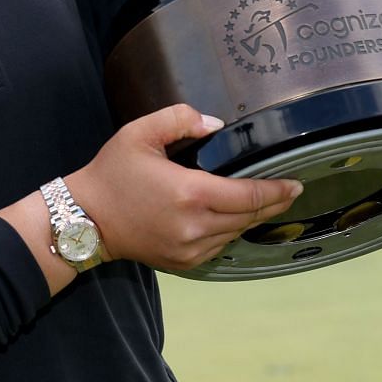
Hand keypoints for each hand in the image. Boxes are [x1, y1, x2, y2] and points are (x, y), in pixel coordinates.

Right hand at [67, 105, 303, 271]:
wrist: (85, 218)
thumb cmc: (112, 173)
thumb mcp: (140, 133)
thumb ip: (180, 118)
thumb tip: (216, 126)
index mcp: (190, 193)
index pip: (250, 196)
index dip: (278, 190)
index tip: (296, 183)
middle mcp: (196, 226)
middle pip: (250, 217)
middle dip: (273, 203)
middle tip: (289, 190)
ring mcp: (190, 249)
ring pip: (236, 233)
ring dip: (251, 218)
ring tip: (262, 201)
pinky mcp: (183, 262)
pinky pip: (219, 246)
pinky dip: (229, 231)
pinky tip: (230, 217)